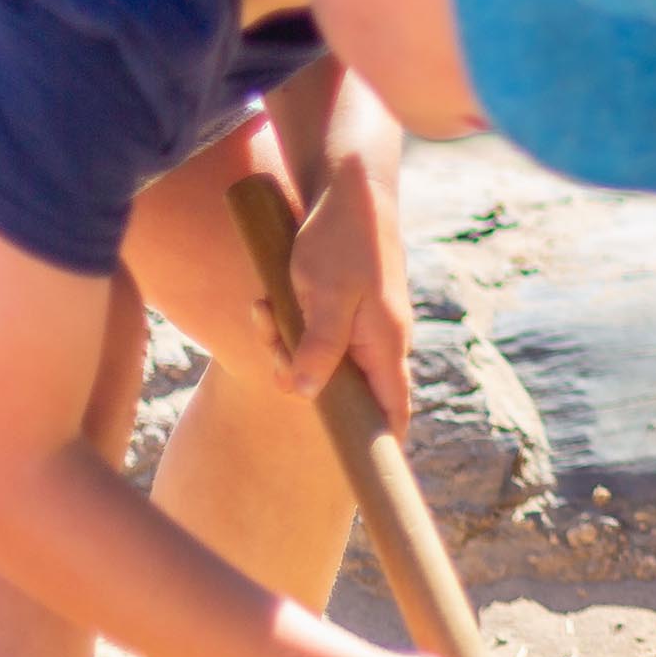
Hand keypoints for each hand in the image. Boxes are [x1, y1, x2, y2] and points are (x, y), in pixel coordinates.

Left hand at [275, 153, 414, 435]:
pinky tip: (268, 297)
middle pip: (340, 389)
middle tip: (269, 334)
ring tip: (263, 304)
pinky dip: (284, 323)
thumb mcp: (323, 296)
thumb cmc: (340, 239)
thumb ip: (319, 348)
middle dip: (294, 374)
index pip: (392, 412)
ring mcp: (361, 325)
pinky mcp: (342, 308)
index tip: (360, 471)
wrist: (348, 185)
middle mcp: (378, 341)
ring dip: (281, 342)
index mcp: (385, 344)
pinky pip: (309, 334)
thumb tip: (306, 394)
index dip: (378, 444)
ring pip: (316, 360)